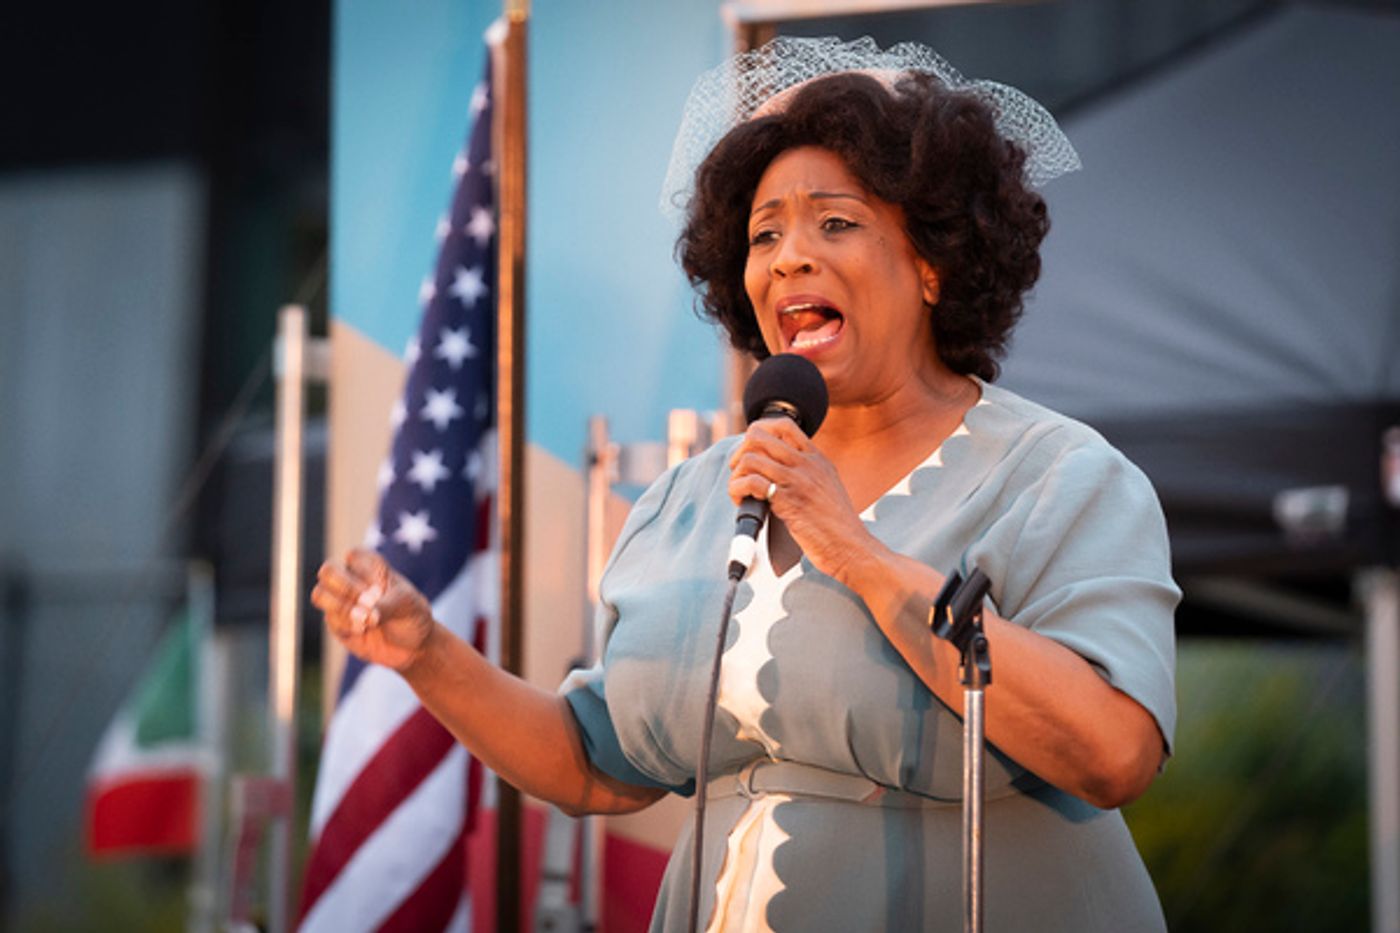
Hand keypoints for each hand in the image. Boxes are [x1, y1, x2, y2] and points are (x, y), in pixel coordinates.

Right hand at [311, 548, 436, 672]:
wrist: (412, 647)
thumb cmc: (412, 616)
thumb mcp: (407, 605)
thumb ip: (385, 605)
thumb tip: (361, 614)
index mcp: (371, 567)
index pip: (353, 556)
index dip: (362, 571)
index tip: (380, 587)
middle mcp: (352, 580)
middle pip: (328, 571)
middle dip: (345, 587)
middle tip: (366, 602)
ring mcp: (342, 602)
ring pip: (320, 594)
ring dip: (341, 607)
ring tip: (364, 620)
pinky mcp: (337, 624)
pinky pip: (329, 619)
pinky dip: (346, 625)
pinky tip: (364, 631)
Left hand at [726, 418, 880, 583]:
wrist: (851, 547)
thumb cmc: (838, 526)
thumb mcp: (828, 487)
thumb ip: (808, 473)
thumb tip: (777, 469)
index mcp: (817, 458)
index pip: (783, 424)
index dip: (759, 432)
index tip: (752, 452)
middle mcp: (807, 464)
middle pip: (758, 436)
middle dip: (740, 453)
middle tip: (740, 473)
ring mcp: (798, 481)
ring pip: (750, 458)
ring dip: (736, 475)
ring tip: (740, 492)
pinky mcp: (788, 501)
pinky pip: (752, 483)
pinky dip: (738, 490)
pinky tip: (742, 502)